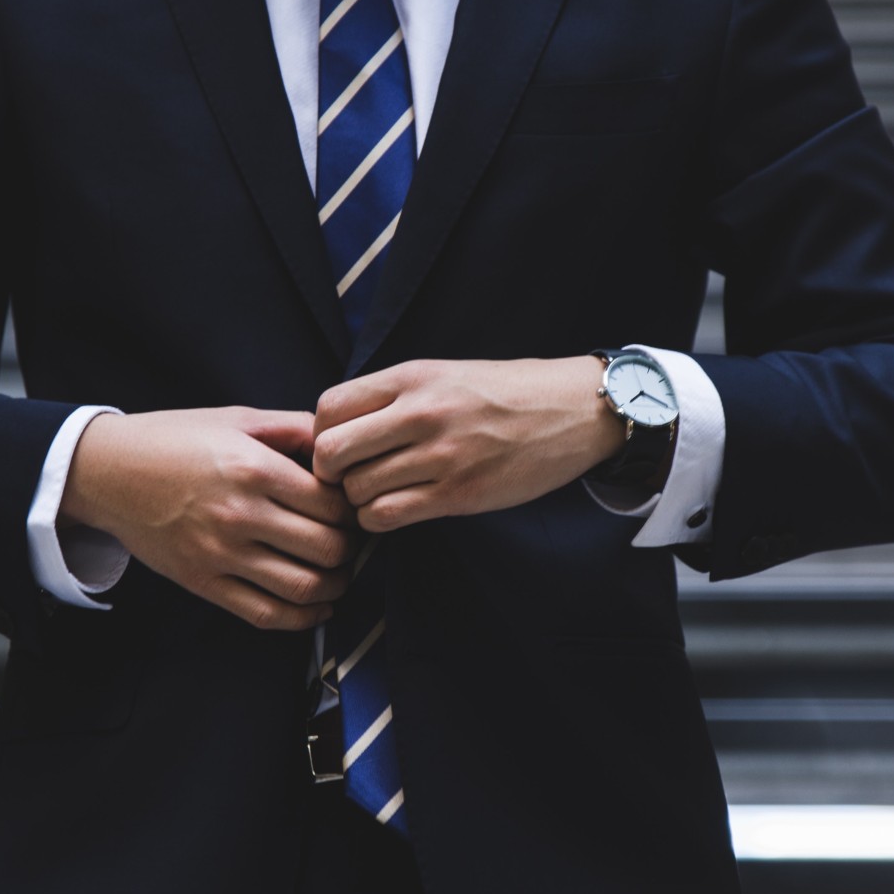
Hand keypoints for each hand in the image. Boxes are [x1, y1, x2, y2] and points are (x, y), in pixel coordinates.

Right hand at [59, 407, 358, 629]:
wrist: (108, 472)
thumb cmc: (174, 439)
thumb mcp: (237, 419)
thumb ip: (294, 428)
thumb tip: (341, 443)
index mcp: (254, 468)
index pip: (332, 504)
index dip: (354, 509)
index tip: (353, 508)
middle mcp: (240, 514)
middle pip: (327, 548)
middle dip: (350, 549)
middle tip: (352, 541)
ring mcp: (220, 554)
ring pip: (303, 587)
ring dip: (335, 586)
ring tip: (339, 574)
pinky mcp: (203, 582)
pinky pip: (265, 614)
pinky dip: (302, 618)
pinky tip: (317, 607)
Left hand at [312, 358, 628, 533]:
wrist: (573, 410)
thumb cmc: (504, 393)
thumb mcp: (443, 374)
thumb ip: (392, 396)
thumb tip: (336, 428)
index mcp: (412, 377)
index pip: (328, 408)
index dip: (321, 434)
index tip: (339, 446)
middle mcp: (421, 413)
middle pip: (331, 453)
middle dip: (330, 472)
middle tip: (349, 478)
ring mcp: (441, 456)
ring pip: (357, 491)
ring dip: (358, 500)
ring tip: (379, 493)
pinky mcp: (459, 494)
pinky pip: (387, 516)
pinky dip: (380, 519)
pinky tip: (396, 509)